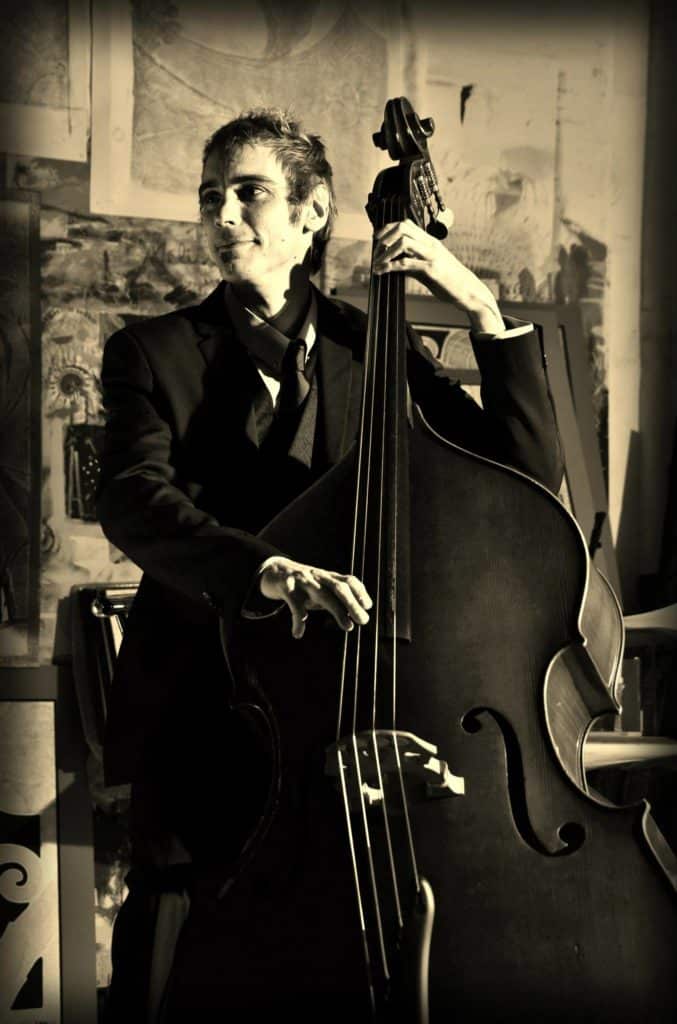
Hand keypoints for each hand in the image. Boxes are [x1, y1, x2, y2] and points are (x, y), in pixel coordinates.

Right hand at [258, 556, 371, 638]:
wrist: (274, 570)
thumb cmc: (303, 585)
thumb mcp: (321, 590)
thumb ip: (335, 600)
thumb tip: (353, 618)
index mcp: (327, 577)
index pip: (348, 580)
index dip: (360, 592)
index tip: (368, 606)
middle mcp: (318, 577)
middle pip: (339, 587)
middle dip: (353, 603)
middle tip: (363, 620)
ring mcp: (303, 581)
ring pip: (322, 594)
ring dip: (337, 610)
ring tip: (348, 627)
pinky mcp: (286, 587)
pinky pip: (294, 604)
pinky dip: (297, 619)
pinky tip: (298, 632)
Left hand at [373, 219, 503, 333]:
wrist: (469, 291)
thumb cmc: (450, 281)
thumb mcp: (429, 269)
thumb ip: (413, 264)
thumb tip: (395, 265)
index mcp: (430, 241)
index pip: (406, 224)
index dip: (388, 228)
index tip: (377, 238)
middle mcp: (431, 244)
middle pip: (402, 228)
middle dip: (384, 237)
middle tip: (375, 250)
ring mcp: (431, 255)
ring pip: (403, 242)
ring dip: (385, 252)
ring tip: (376, 263)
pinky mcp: (431, 269)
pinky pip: (406, 263)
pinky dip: (390, 267)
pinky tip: (382, 271)